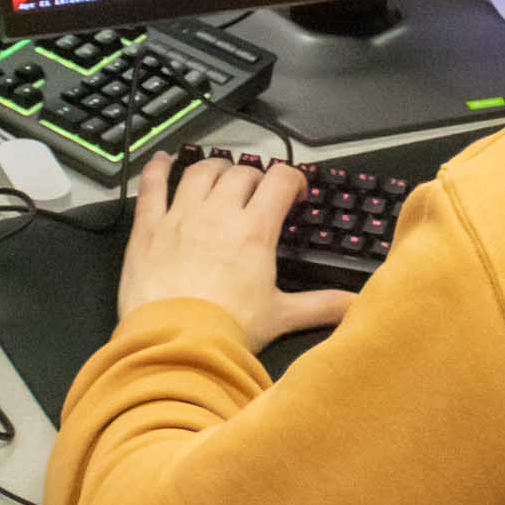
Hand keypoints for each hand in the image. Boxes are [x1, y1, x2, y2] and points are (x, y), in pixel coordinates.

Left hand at [119, 154, 357, 351]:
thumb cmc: (225, 331)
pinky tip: (163, 160)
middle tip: (257, 190)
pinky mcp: (150, 229)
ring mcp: (181, 217)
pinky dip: (159, 169)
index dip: (291, 179)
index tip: (293, 190)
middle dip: (254, 177)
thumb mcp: (280, 316)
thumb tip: (354, 304)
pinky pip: (153, 186)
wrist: (175, 344)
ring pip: (201, 172)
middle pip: (241, 173)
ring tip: (220, 171)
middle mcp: (218, 214)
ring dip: (215, 167)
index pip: (280, 181)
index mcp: (254, 231)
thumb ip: (321, 305)